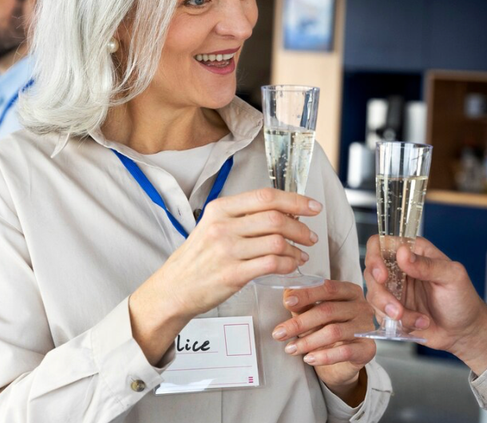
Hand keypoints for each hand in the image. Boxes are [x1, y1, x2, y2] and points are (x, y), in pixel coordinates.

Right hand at [128, 188, 321, 363]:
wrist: (174, 288)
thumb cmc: (197, 258)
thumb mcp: (212, 226)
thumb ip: (242, 216)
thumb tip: (282, 210)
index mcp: (220, 209)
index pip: (265, 197)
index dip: (295, 200)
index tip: (312, 206)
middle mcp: (223, 226)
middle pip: (276, 218)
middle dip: (301, 227)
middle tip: (310, 235)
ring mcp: (227, 250)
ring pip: (277, 242)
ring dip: (297, 248)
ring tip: (301, 253)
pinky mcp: (233, 274)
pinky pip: (272, 264)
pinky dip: (289, 264)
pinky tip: (291, 266)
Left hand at [272, 280, 375, 405]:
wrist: (344, 360)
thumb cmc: (328, 329)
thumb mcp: (314, 314)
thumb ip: (303, 304)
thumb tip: (287, 295)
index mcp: (349, 291)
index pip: (327, 288)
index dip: (306, 294)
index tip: (286, 302)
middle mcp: (361, 306)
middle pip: (328, 311)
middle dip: (299, 323)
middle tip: (279, 333)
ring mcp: (366, 327)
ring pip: (334, 331)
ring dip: (307, 341)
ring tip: (290, 349)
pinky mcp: (367, 348)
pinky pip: (345, 352)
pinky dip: (324, 356)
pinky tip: (309, 359)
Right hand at [363, 235, 486, 375]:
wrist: (465, 332)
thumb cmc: (463, 300)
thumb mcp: (452, 277)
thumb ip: (427, 265)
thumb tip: (402, 253)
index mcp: (413, 251)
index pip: (380, 244)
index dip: (375, 257)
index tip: (382, 276)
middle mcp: (399, 268)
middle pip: (371, 272)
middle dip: (381, 294)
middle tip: (397, 309)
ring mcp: (393, 290)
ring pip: (373, 296)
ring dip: (392, 312)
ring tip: (418, 320)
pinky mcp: (391, 310)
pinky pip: (381, 315)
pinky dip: (400, 323)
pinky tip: (419, 323)